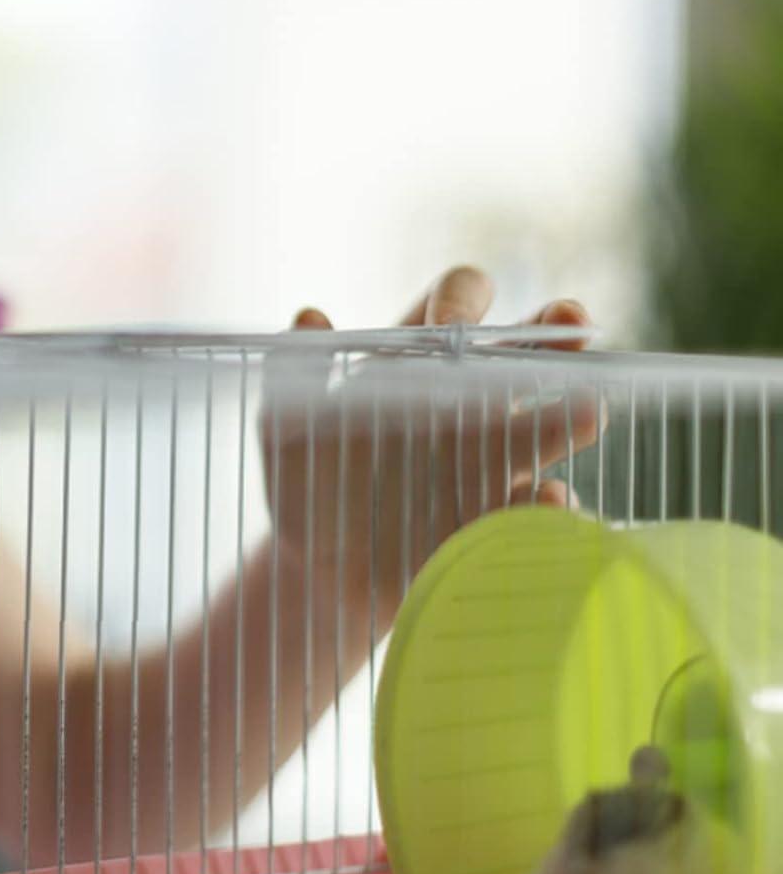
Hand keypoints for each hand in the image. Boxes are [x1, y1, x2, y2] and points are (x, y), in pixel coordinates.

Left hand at [264, 265, 598, 614]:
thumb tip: (308, 315)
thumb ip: (293, 369)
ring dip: (574, 414)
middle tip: (572, 322)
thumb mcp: (285, 426)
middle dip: (556, 331)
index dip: (462, 298)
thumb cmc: (304, 486)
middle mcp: (466, 401)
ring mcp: (492, 459)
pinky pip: (540, 506)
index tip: (451, 323)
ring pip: (553, 423)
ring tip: (588, 411)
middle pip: (528, 350)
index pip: (455, 302)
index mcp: (416, 362)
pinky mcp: (499, 517)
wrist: (318, 574)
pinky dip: (549, 502)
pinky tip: (547, 500)